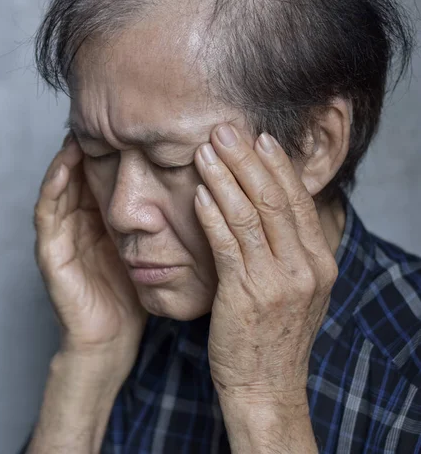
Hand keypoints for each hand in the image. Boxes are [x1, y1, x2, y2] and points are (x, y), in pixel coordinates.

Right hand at [34, 132, 147, 378]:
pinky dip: (53, 189)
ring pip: (60, 187)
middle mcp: (79, 223)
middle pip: (79, 176)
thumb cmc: (132, 293)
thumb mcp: (147, 248)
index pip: (101, 177)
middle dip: (86, 148)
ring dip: (66, 159)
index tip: (127, 126)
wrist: (112, 336)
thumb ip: (155, 220)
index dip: (110, 152)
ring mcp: (62, 236)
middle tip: (98, 117)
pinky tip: (65, 168)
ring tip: (78, 132)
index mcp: (100, 221)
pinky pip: (48, 214)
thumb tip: (192, 188)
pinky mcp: (51, 253)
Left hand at [193, 124, 337, 404]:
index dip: (277, 165)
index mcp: (319, 261)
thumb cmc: (273, 335)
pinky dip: (212, 215)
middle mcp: (305, 267)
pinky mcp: (246, 295)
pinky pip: (228, 244)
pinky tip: (199, 193)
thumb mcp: (295, 289)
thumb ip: (289, 248)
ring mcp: (278, 281)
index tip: (258, 138)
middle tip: (225, 130)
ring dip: (224, 178)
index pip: (297, 200)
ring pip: (249, 215)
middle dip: (246, 160)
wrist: (267, 388)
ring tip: (205, 151)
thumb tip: (269, 206)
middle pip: (274, 199)